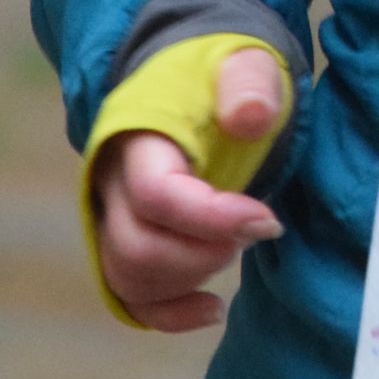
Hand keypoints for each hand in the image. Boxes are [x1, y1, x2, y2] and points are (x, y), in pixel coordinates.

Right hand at [90, 45, 288, 332]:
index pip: (156, 195)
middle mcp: (110, 182)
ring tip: (236, 246)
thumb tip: (250, 117)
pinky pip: (128, 297)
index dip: (213, 220)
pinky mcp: (121, 243)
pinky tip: (213, 309)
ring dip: (190, 278)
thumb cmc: (224, 77)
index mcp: (138, 138)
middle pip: (137, 248)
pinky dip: (168, 315)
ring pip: (129, 277)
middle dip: (205, 254)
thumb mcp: (245, 62)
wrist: (195, 81)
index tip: (269, 222)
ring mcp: (110, 218)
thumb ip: (248, 82)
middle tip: (255, 228)